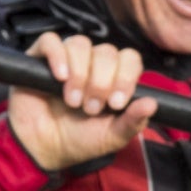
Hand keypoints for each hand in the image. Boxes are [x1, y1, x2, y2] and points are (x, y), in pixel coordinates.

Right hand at [6, 32, 154, 171]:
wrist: (45, 148)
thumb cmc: (80, 140)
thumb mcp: (113, 136)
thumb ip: (133, 121)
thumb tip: (152, 103)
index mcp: (114, 76)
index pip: (130, 59)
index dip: (126, 77)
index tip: (116, 103)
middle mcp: (92, 63)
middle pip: (107, 52)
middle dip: (101, 82)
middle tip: (90, 108)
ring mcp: (66, 58)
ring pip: (80, 44)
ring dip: (80, 74)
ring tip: (73, 101)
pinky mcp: (38, 58)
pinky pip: (50, 41)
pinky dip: (58, 56)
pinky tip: (60, 77)